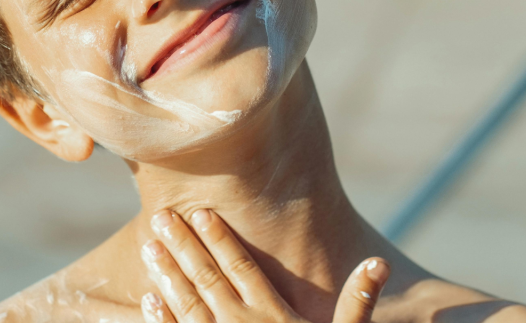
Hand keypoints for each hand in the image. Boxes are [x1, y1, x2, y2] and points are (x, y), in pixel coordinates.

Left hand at [139, 209, 388, 322]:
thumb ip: (358, 303)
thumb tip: (379, 264)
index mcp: (275, 316)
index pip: (242, 268)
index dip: (221, 239)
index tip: (201, 212)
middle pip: (208, 279)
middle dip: (184, 246)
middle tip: (161, 216)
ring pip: (188, 305)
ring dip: (167, 275)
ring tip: (149, 248)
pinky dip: (160, 319)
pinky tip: (146, 298)